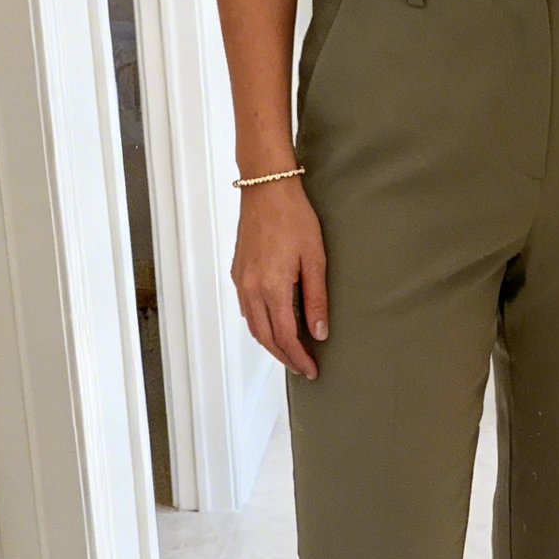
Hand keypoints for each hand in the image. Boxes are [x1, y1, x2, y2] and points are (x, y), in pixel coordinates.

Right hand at [231, 178, 327, 378]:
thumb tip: (319, 332)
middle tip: (302, 368)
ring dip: (271, 344)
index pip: (286, 336)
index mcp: (272, 288)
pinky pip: (246, 309)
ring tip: (290, 352)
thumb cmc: (293, 216)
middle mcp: (251, 289)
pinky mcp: (238, 272)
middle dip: (284, 357)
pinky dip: (260, 325)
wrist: (266, 189)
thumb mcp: (315, 259)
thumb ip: (317, 299)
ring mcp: (241, 281)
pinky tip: (273, 325)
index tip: (311, 369)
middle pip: (266, 338)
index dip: (299, 358)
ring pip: (253, 326)